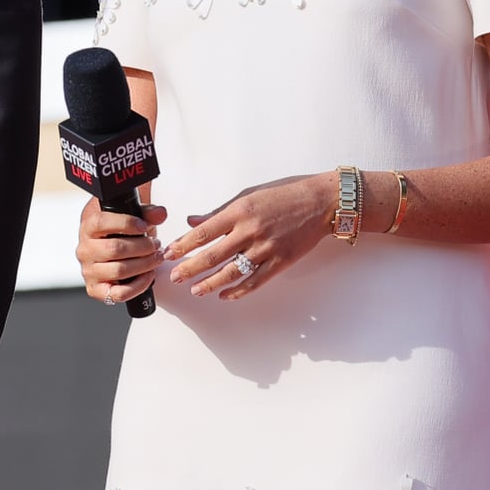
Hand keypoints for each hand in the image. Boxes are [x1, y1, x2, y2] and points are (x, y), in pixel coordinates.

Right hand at [76, 198, 165, 306]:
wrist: (111, 249)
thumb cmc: (120, 232)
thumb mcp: (132, 217)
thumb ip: (147, 213)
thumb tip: (160, 214)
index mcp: (88, 227)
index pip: (101, 223)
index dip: (125, 224)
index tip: (144, 226)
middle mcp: (85, 250)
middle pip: (114, 249)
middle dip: (142, 247)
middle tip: (156, 245)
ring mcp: (89, 271)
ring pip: (119, 271)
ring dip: (144, 265)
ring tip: (156, 258)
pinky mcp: (96, 289)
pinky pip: (119, 293)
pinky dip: (138, 286)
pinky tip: (149, 275)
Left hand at [163, 172, 338, 299]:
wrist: (320, 202)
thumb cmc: (283, 194)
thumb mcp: (248, 196)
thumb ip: (219, 212)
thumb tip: (192, 222)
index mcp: (239, 212)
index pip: (203, 232)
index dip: (183, 245)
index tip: (169, 253)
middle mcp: (250, 231)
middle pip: (212, 256)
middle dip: (190, 268)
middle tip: (174, 277)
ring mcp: (266, 248)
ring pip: (231, 272)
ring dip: (210, 283)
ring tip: (195, 290)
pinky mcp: (280, 261)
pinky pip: (255, 281)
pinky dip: (238, 290)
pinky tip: (224, 295)